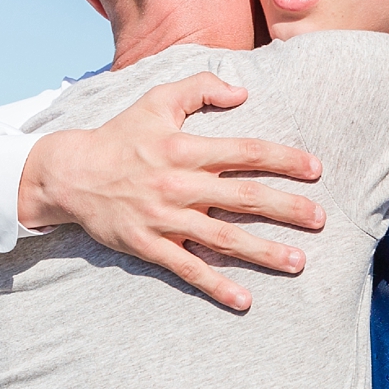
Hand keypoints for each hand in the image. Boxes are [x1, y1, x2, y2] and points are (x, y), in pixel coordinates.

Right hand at [18, 73, 323, 310]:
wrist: (67, 175)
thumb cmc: (120, 136)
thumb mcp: (156, 100)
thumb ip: (199, 87)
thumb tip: (242, 91)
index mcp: (186, 149)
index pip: (247, 153)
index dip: (284, 160)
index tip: (316, 170)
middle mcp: (181, 185)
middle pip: (245, 197)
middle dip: (287, 209)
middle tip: (321, 220)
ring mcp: (166, 219)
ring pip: (224, 238)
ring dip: (264, 252)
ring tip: (299, 263)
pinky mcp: (149, 246)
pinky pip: (188, 269)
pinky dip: (217, 286)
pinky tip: (245, 300)